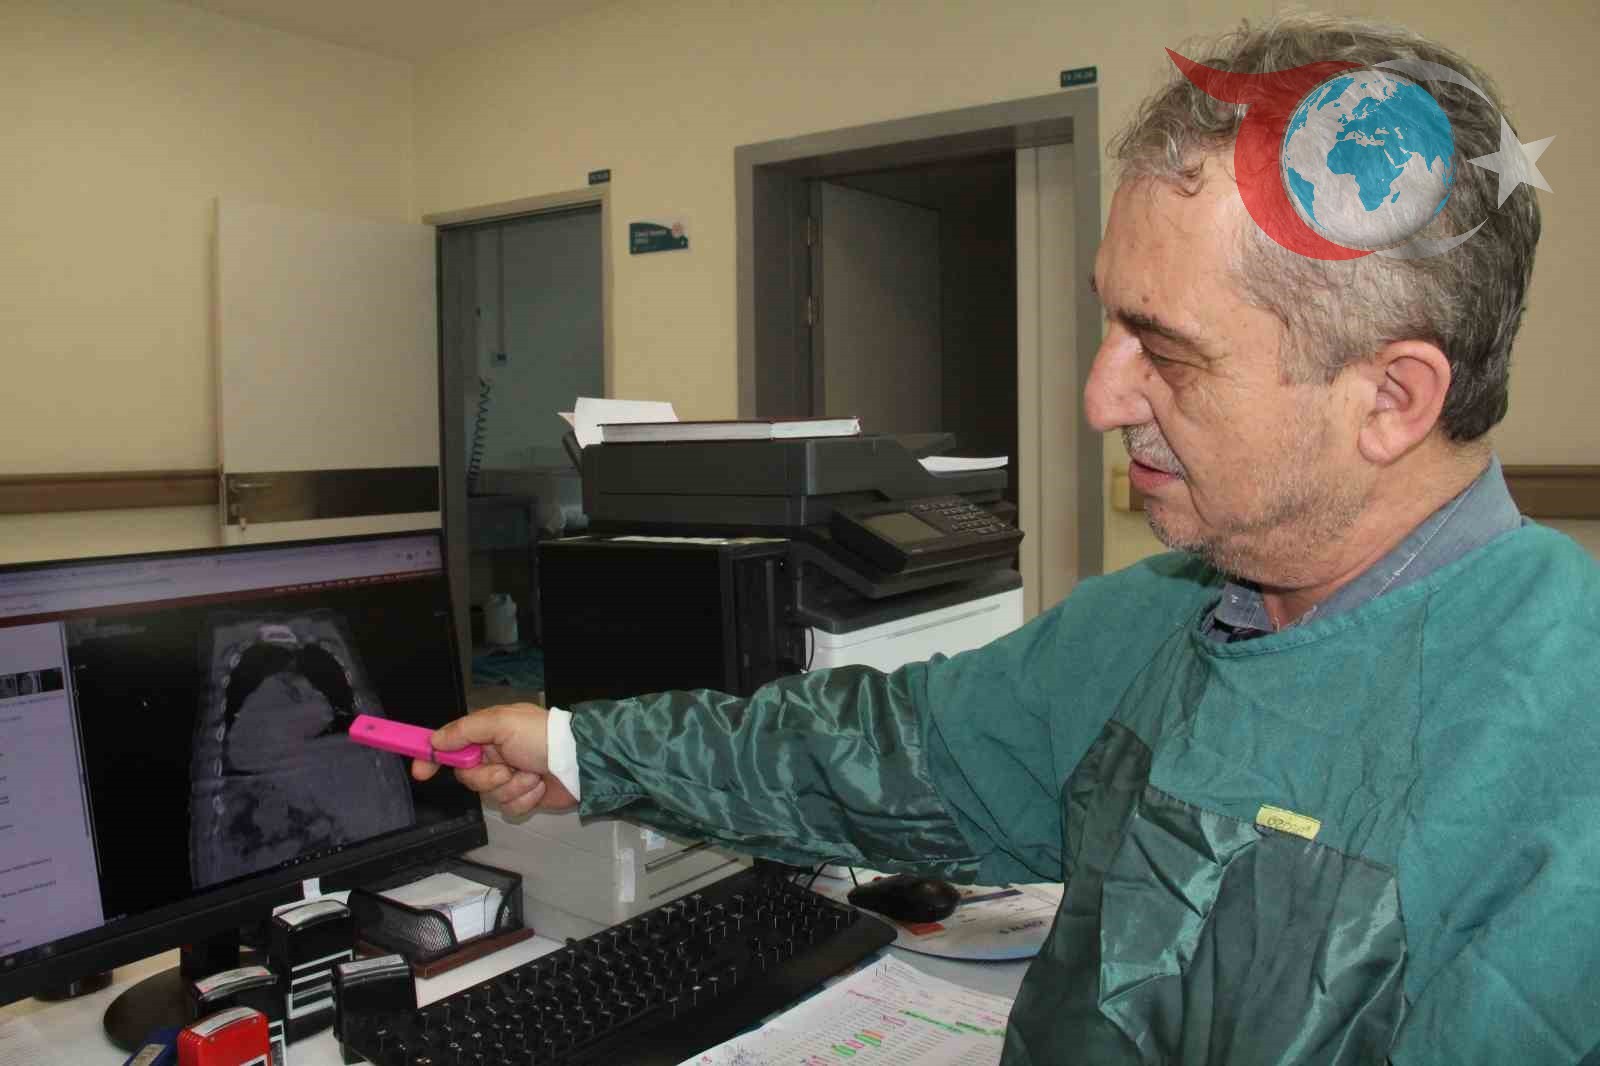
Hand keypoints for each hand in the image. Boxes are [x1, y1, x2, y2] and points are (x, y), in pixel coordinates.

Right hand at [411, 702, 577, 815]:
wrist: (579, 762)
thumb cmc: (542, 736)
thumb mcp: (501, 723)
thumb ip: (465, 730)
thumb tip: (435, 740)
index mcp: (488, 733)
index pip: (451, 745)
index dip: (433, 758)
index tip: (420, 772)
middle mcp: (496, 755)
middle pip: (468, 776)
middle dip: (487, 776)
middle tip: (507, 767)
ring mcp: (509, 777)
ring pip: (489, 795)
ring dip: (512, 786)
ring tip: (532, 774)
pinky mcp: (523, 796)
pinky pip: (509, 807)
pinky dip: (524, 798)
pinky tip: (538, 786)